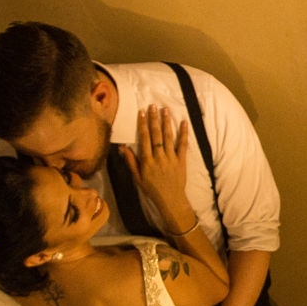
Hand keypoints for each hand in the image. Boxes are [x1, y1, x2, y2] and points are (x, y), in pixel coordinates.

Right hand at [121, 104, 195, 234]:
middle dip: (154, 119)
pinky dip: (183, 133)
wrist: (170, 200)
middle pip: (156, 135)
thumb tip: (123, 147)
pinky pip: (183, 145)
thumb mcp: (137, 178)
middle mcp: (159, 158)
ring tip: (165, 110)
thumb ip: (131, 161)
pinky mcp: (181, 161)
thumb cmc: (152, 189)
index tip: (142, 112)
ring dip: (167, 122)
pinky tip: (183, 122)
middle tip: (153, 106)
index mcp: (147, 161)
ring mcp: (171, 159)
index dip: (143, 124)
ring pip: (168, 137)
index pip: (144, 139)